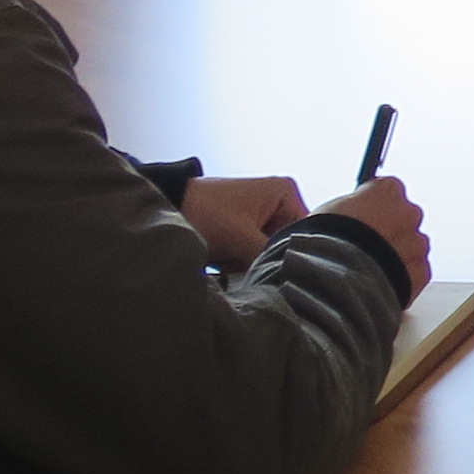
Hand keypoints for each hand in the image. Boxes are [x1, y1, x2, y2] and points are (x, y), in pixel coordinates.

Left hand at [180, 173, 305, 269]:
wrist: (167, 205)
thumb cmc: (205, 211)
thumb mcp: (240, 236)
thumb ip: (270, 257)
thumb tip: (291, 281)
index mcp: (286, 193)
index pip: (306, 233)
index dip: (290, 254)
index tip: (271, 266)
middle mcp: (279, 203)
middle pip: (286, 246)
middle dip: (263, 259)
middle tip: (239, 258)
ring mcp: (261, 217)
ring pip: (267, 254)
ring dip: (248, 262)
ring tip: (226, 258)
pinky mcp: (244, 230)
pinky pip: (252, 254)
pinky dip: (238, 261)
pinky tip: (222, 259)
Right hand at [313, 175, 431, 293]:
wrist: (332, 280)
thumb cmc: (322, 244)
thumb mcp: (325, 213)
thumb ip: (347, 210)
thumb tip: (343, 216)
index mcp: (387, 190)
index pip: (388, 191)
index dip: (373, 210)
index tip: (362, 222)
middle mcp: (409, 212)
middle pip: (403, 220)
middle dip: (388, 234)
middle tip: (362, 251)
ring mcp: (417, 243)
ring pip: (410, 248)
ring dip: (395, 258)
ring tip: (366, 273)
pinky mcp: (421, 272)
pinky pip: (414, 274)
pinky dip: (400, 280)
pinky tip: (376, 286)